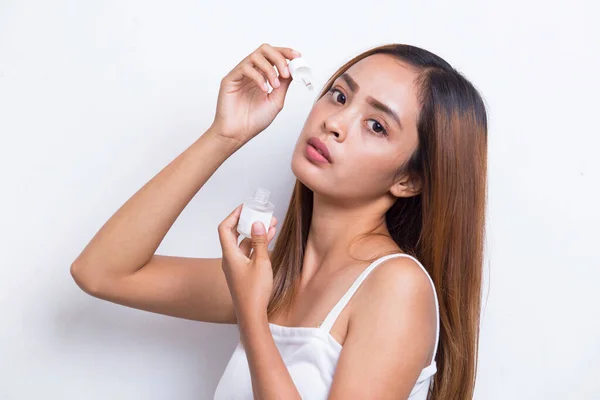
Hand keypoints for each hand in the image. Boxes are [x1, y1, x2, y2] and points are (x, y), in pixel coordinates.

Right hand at [211, 43, 301, 146]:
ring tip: (274, 85)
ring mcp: (240, 74)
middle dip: (279, 57)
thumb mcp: (276, 101)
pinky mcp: (230, 79)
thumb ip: (284, 84)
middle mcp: (252, 72)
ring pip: (256, 56)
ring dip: (270, 68)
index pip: (274, 56)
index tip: (298, 56)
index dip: (286, 53)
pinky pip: (245, 68)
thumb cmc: (254, 120)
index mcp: (262, 76)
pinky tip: (264, 90)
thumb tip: (294, 69)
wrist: (238, 134)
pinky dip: (258, 77)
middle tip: (286, 72)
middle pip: (265, 49)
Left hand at [217, 203, 277, 322]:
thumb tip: (257, 224)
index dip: (233, 215)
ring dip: (255, 234)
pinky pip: (248, 253)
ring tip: (271, 224)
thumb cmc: (254, 292)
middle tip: (261, 214)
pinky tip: (268, 240)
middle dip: (248, 222)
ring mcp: (236, 266)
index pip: (225, 228)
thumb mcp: (261, 263)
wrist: (252, 315)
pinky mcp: (242, 273)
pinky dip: (257, 245)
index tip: (245, 207)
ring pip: (244, 244)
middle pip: (235, 234)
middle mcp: (230, 259)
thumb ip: (260, 242)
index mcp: (230, 255)